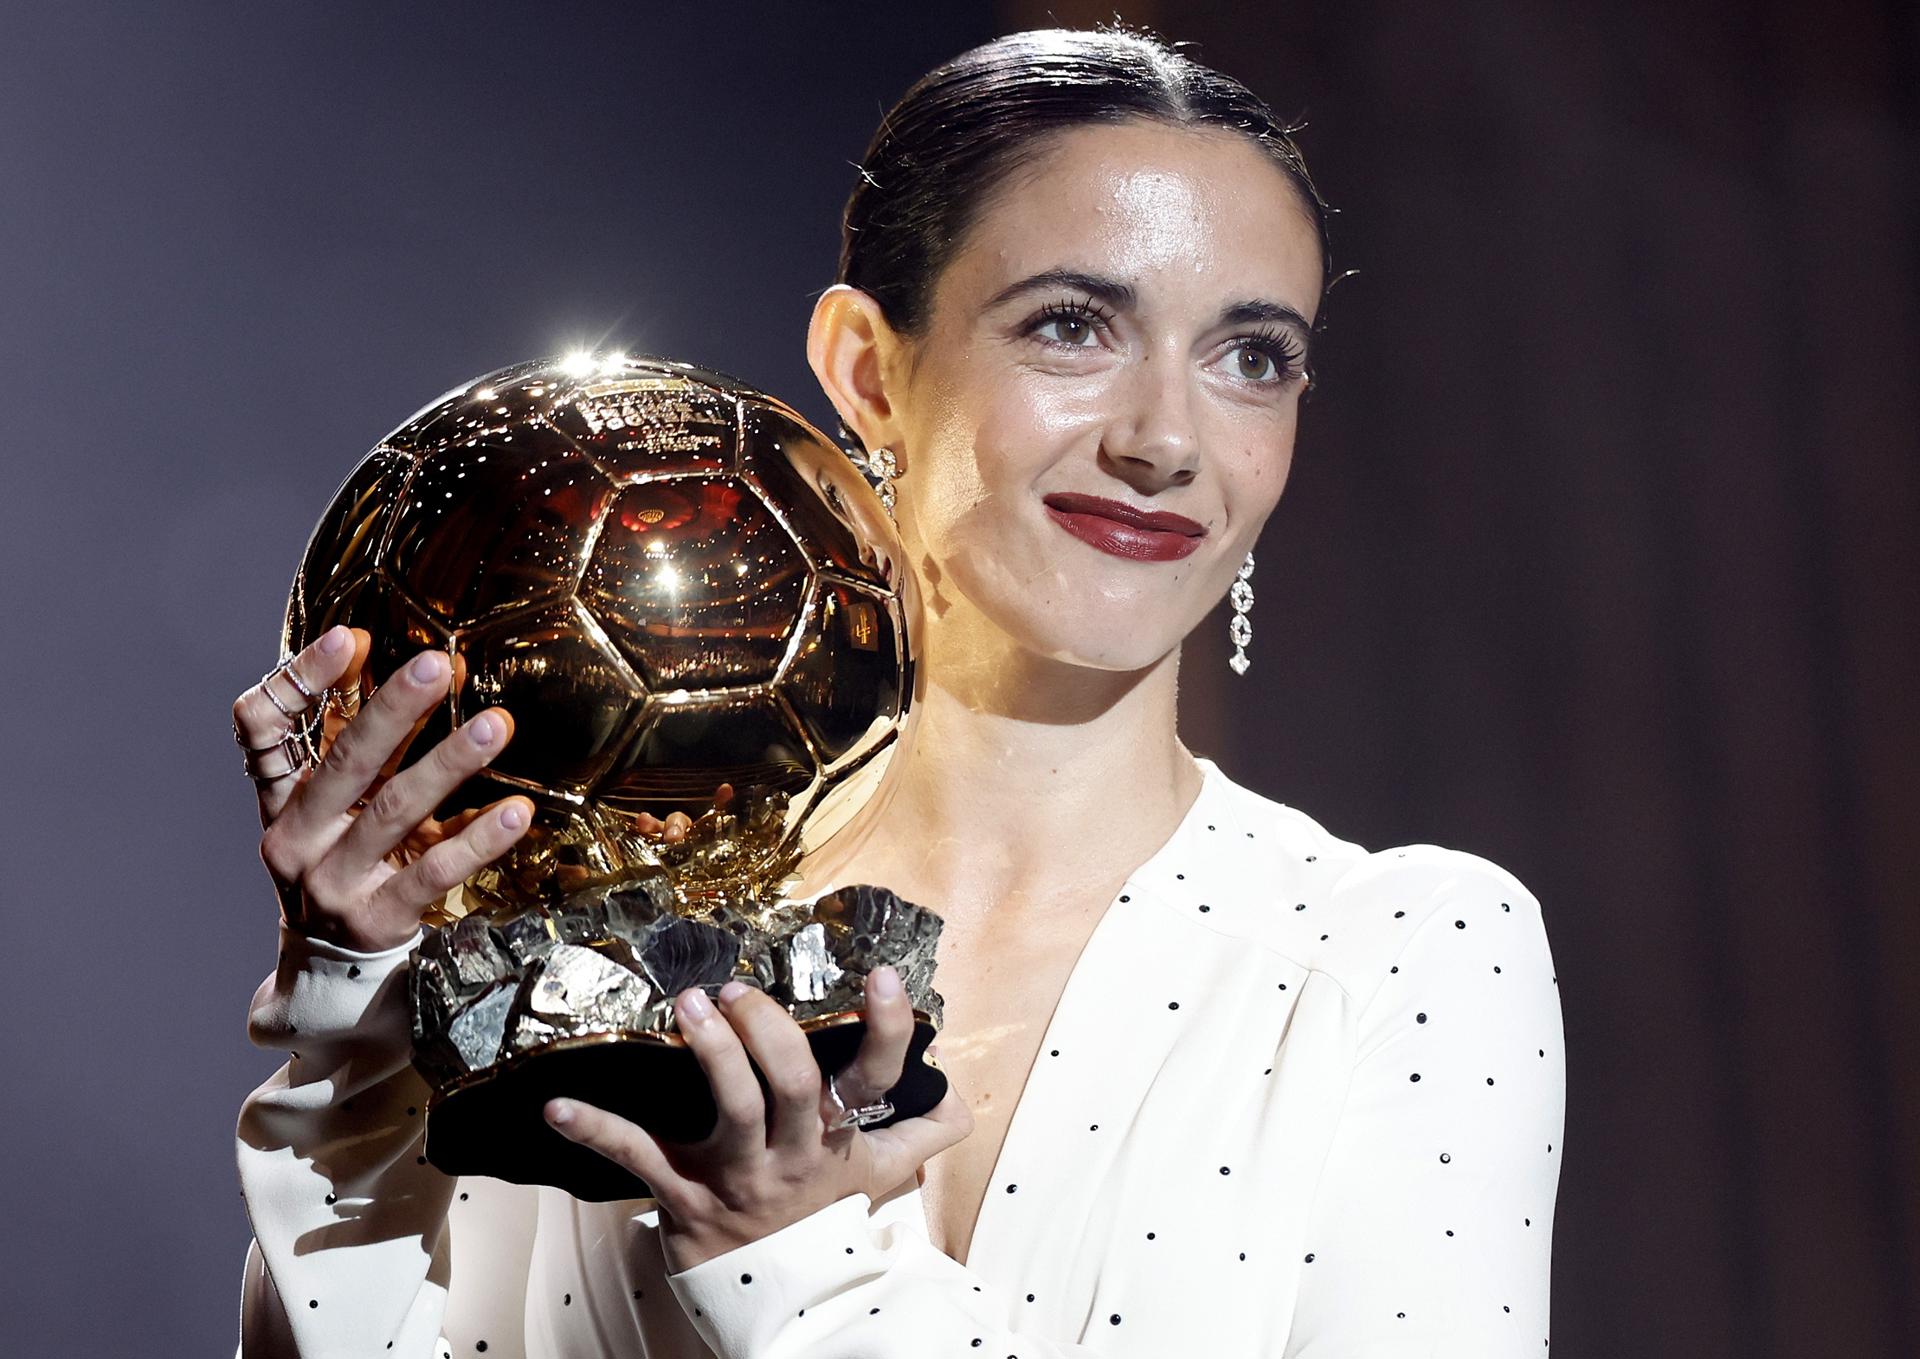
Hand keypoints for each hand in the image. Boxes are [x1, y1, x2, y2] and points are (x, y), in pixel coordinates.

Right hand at [232, 624, 534, 951]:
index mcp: (279, 799)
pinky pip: (433, 873)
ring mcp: (332, 883)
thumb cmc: (346, 866)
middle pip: (343, 762)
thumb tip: (425, 667)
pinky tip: (516, 813)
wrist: (332, 975)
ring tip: (495, 725)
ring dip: (447, 762)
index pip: (260, 727)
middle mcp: (296, 838)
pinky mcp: (377, 919)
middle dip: (392, 709)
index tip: (349, 638)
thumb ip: (362, 748)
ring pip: (393, 811)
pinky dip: (477, 839)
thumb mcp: (337, 809)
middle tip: (438, 663)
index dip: (297, 679)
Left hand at [543, 966, 971, 1272]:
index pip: (875, 1079)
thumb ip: (921, 1133)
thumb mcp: (877, 1177)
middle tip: (742, 990)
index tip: (882, 976)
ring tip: (693, 1004)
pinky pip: (637, 1157)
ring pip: (730, 1108)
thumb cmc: (823, 1220)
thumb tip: (959, 1097)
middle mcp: (792, 1152)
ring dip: (709, 1052)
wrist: (779, 1301)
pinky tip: (556, 1105)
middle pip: (790, 1085)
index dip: (884, 1030)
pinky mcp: (683, 1193)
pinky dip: (594, 1129)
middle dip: (769, 1031)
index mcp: (837, 1137)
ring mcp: (737, 1174)